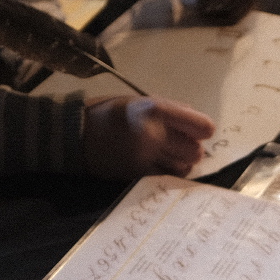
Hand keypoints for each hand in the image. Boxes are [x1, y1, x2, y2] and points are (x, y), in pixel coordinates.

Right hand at [83, 96, 214, 180]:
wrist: (75, 135)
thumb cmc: (109, 114)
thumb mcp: (138, 101)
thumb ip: (169, 110)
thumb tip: (197, 123)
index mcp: (154, 110)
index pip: (198, 125)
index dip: (203, 129)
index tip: (203, 132)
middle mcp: (153, 134)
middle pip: (194, 150)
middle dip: (193, 148)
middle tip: (184, 145)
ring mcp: (146, 157)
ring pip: (183, 167)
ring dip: (182, 163)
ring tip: (170, 155)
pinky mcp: (137, 175)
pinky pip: (166, 178)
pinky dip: (169, 173)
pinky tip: (163, 166)